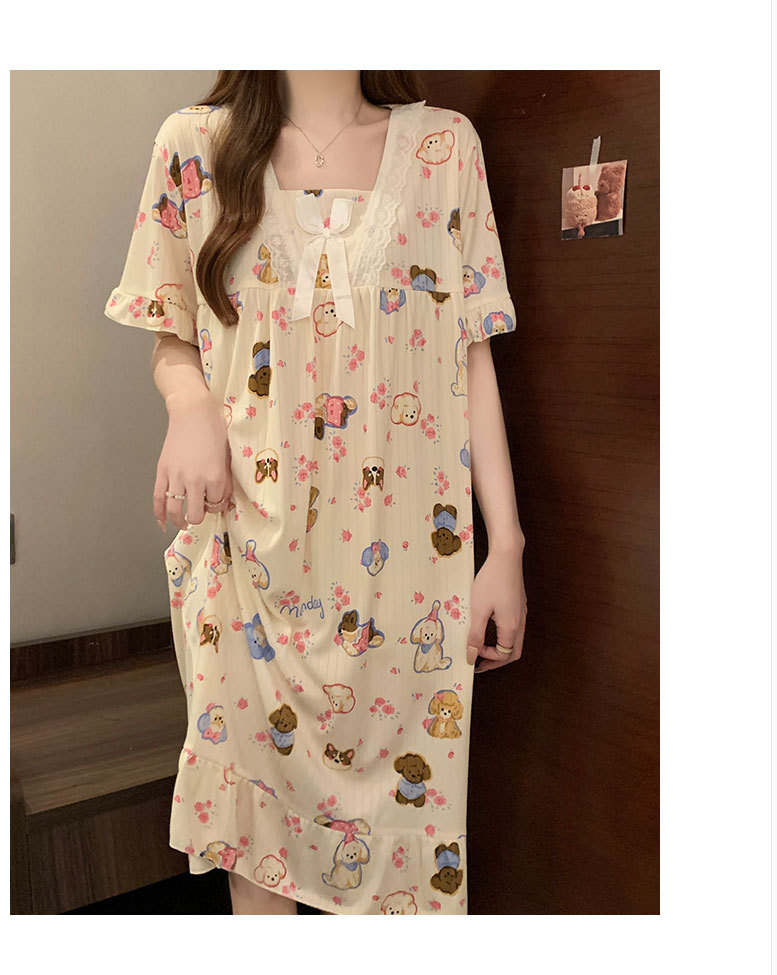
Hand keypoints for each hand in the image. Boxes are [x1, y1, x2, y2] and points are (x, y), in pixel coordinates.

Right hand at [153, 388, 232, 531]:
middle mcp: (195, 480)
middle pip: (196, 514)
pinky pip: (158, 499)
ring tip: (184, 522)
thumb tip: (223, 498)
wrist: (192, 411)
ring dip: (180, 521)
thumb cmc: (214, 428)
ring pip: (175, 511)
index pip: (217, 504)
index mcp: (215, 477)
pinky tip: (163, 523)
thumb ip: (226, 480)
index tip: (217, 500)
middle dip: (200, 516)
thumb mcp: (227, 456)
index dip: (217, 504)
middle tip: (201, 512)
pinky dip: (159, 514)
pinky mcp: (162, 471)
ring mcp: (176, 477)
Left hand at [466, 543, 526, 672]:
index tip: (473, 651)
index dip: (488, 658)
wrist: (506, 555)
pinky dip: (503, 635)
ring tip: (484, 647)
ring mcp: (522, 613)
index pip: (504, 654)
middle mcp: (521, 622)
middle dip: (497, 660)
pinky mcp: (519, 605)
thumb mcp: (478, 610)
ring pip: (515, 640)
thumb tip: (472, 656)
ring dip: (501, 648)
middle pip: (514, 651)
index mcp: (512, 627)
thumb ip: (475, 635)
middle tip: (481, 662)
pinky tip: (490, 627)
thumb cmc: (492, 580)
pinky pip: (514, 628)